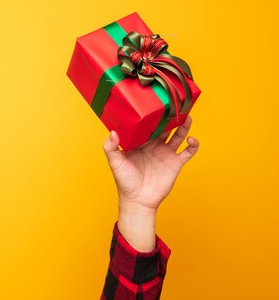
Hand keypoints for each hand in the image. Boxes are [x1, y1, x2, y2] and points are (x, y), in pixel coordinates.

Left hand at [102, 116, 198, 250]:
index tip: (154, 104)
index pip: (146, 125)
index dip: (150, 116)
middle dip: (169, 117)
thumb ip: (111, 148)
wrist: (138, 200)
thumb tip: (112, 132)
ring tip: (187, 116)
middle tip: (173, 104)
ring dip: (183, 126)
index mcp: (140, 142)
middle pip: (164, 127)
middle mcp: (154, 145)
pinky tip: (192, 139)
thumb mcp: (115, 162)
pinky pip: (188, 152)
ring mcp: (165, 153)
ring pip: (177, 135)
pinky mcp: (175, 163)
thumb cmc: (124, 181)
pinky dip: (193, 145)